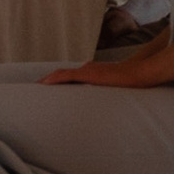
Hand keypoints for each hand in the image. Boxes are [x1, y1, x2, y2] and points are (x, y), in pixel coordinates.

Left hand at [41, 38, 164, 84]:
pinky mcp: (87, 73)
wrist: (138, 73)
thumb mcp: (115, 87)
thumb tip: (103, 104)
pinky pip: (65, 76)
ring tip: (36, 88)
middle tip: (35, 91)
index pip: (69, 77)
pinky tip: (44, 83)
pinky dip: (54, 79)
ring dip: (47, 81)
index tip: (46, 89)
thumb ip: (106, 90)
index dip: (56, 82)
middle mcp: (85, 69)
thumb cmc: (130, 81)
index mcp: (90, 73)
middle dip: (48, 82)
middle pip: (61, 75)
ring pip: (60, 75)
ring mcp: (86, 70)